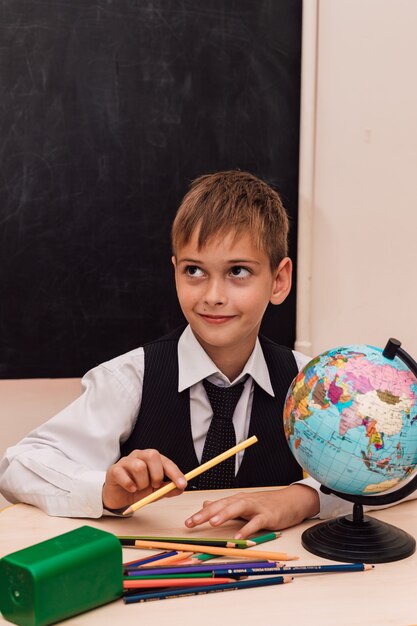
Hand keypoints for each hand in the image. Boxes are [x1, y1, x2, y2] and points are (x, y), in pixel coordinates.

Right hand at [102, 449, 186, 510]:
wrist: (118, 497)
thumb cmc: (137, 489)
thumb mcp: (155, 491)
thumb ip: (167, 489)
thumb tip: (181, 488)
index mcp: (151, 459)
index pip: (166, 461)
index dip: (175, 472)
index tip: (182, 484)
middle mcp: (139, 456)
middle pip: (152, 455)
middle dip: (157, 474)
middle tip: (154, 485)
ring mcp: (126, 461)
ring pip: (139, 466)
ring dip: (142, 482)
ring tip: (139, 488)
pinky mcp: (114, 469)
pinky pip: (123, 474)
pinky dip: (129, 485)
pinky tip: (130, 489)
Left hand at [184, 484, 319, 538]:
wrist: (291, 501)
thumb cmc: (266, 505)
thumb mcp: (244, 504)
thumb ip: (225, 506)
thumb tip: (206, 504)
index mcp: (237, 500)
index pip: (216, 505)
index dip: (201, 513)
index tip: (187, 523)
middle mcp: (244, 501)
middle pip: (222, 505)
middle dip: (206, 514)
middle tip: (192, 522)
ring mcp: (256, 508)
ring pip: (237, 508)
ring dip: (224, 514)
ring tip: (213, 523)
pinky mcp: (268, 516)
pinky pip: (256, 522)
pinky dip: (247, 529)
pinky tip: (239, 537)